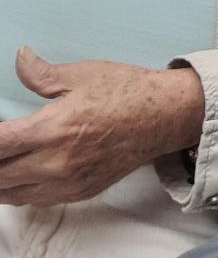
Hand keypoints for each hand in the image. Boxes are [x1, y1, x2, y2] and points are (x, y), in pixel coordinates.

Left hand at [0, 48, 204, 205]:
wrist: (162, 116)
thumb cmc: (126, 91)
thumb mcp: (82, 74)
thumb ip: (42, 72)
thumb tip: (21, 58)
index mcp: (53, 128)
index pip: (0, 145)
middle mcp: (56, 162)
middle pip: (0, 175)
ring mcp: (67, 182)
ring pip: (13, 194)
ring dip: (1, 180)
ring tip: (2, 163)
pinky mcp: (79, 191)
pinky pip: (37, 200)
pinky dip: (21, 190)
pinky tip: (20, 177)